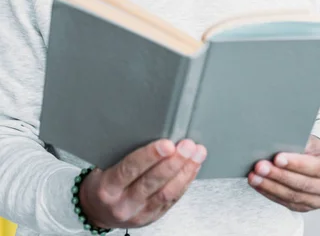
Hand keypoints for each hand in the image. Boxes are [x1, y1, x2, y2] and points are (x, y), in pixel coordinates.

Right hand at [79, 138, 206, 228]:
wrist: (97, 211)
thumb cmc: (102, 182)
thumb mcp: (103, 165)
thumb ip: (122, 151)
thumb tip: (149, 128)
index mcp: (108, 187)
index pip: (130, 169)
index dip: (150, 156)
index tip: (167, 144)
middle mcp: (123, 204)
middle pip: (152, 182)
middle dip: (174, 162)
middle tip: (187, 145)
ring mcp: (138, 214)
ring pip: (166, 193)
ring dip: (185, 171)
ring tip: (196, 154)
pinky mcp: (151, 218)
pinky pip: (172, 200)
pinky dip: (185, 181)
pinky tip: (192, 167)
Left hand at [247, 135, 319, 211]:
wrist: (317, 160)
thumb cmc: (311, 146)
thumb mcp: (309, 139)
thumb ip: (296, 142)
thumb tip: (274, 141)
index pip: (317, 166)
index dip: (296, 163)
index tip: (277, 158)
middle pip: (304, 184)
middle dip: (279, 175)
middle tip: (260, 166)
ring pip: (293, 196)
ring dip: (271, 186)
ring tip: (254, 176)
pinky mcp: (307, 207)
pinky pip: (287, 203)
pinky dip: (270, 193)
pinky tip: (258, 184)